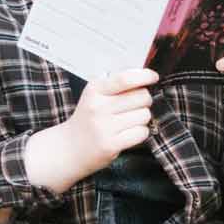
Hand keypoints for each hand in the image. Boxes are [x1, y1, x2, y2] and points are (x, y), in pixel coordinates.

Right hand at [25, 68, 157, 192]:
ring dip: (142, 118)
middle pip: (141, 97)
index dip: (144, 76)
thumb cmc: (88, 119)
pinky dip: (140, 132)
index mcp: (94, 90)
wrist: (69, 148)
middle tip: (136, 106)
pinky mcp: (111, 145)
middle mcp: (98, 107)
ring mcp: (104, 127)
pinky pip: (141, 132)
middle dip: (145, 100)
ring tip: (129, 121)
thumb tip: (144, 75)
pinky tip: (129, 133)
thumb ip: (116, 85)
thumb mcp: (94, 96)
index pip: (125, 78)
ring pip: (144, 115)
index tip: (153, 77)